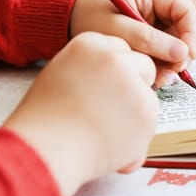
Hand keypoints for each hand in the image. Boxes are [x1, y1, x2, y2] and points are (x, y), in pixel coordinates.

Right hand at [3, 32, 158, 195]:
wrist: (44, 152)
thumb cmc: (44, 120)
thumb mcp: (61, 75)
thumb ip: (91, 68)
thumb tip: (118, 78)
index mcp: (90, 43)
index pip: (120, 48)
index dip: (115, 72)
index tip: (105, 88)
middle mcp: (115, 57)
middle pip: (143, 65)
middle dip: (135, 85)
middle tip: (110, 110)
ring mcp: (133, 84)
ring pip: (149, 97)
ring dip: (135, 114)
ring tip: (102, 133)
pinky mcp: (147, 112)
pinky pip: (151, 124)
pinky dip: (137, 139)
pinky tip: (110, 147)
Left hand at [69, 0, 195, 86]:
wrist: (67, 19)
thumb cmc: (87, 17)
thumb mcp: (115, 30)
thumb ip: (148, 40)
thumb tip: (182, 53)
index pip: (187, 4)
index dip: (192, 30)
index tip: (187, 55)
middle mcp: (159, 0)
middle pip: (195, 15)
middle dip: (192, 42)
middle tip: (179, 66)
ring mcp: (160, 15)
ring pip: (188, 31)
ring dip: (182, 54)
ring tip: (166, 75)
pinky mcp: (156, 31)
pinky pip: (175, 44)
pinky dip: (171, 61)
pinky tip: (159, 74)